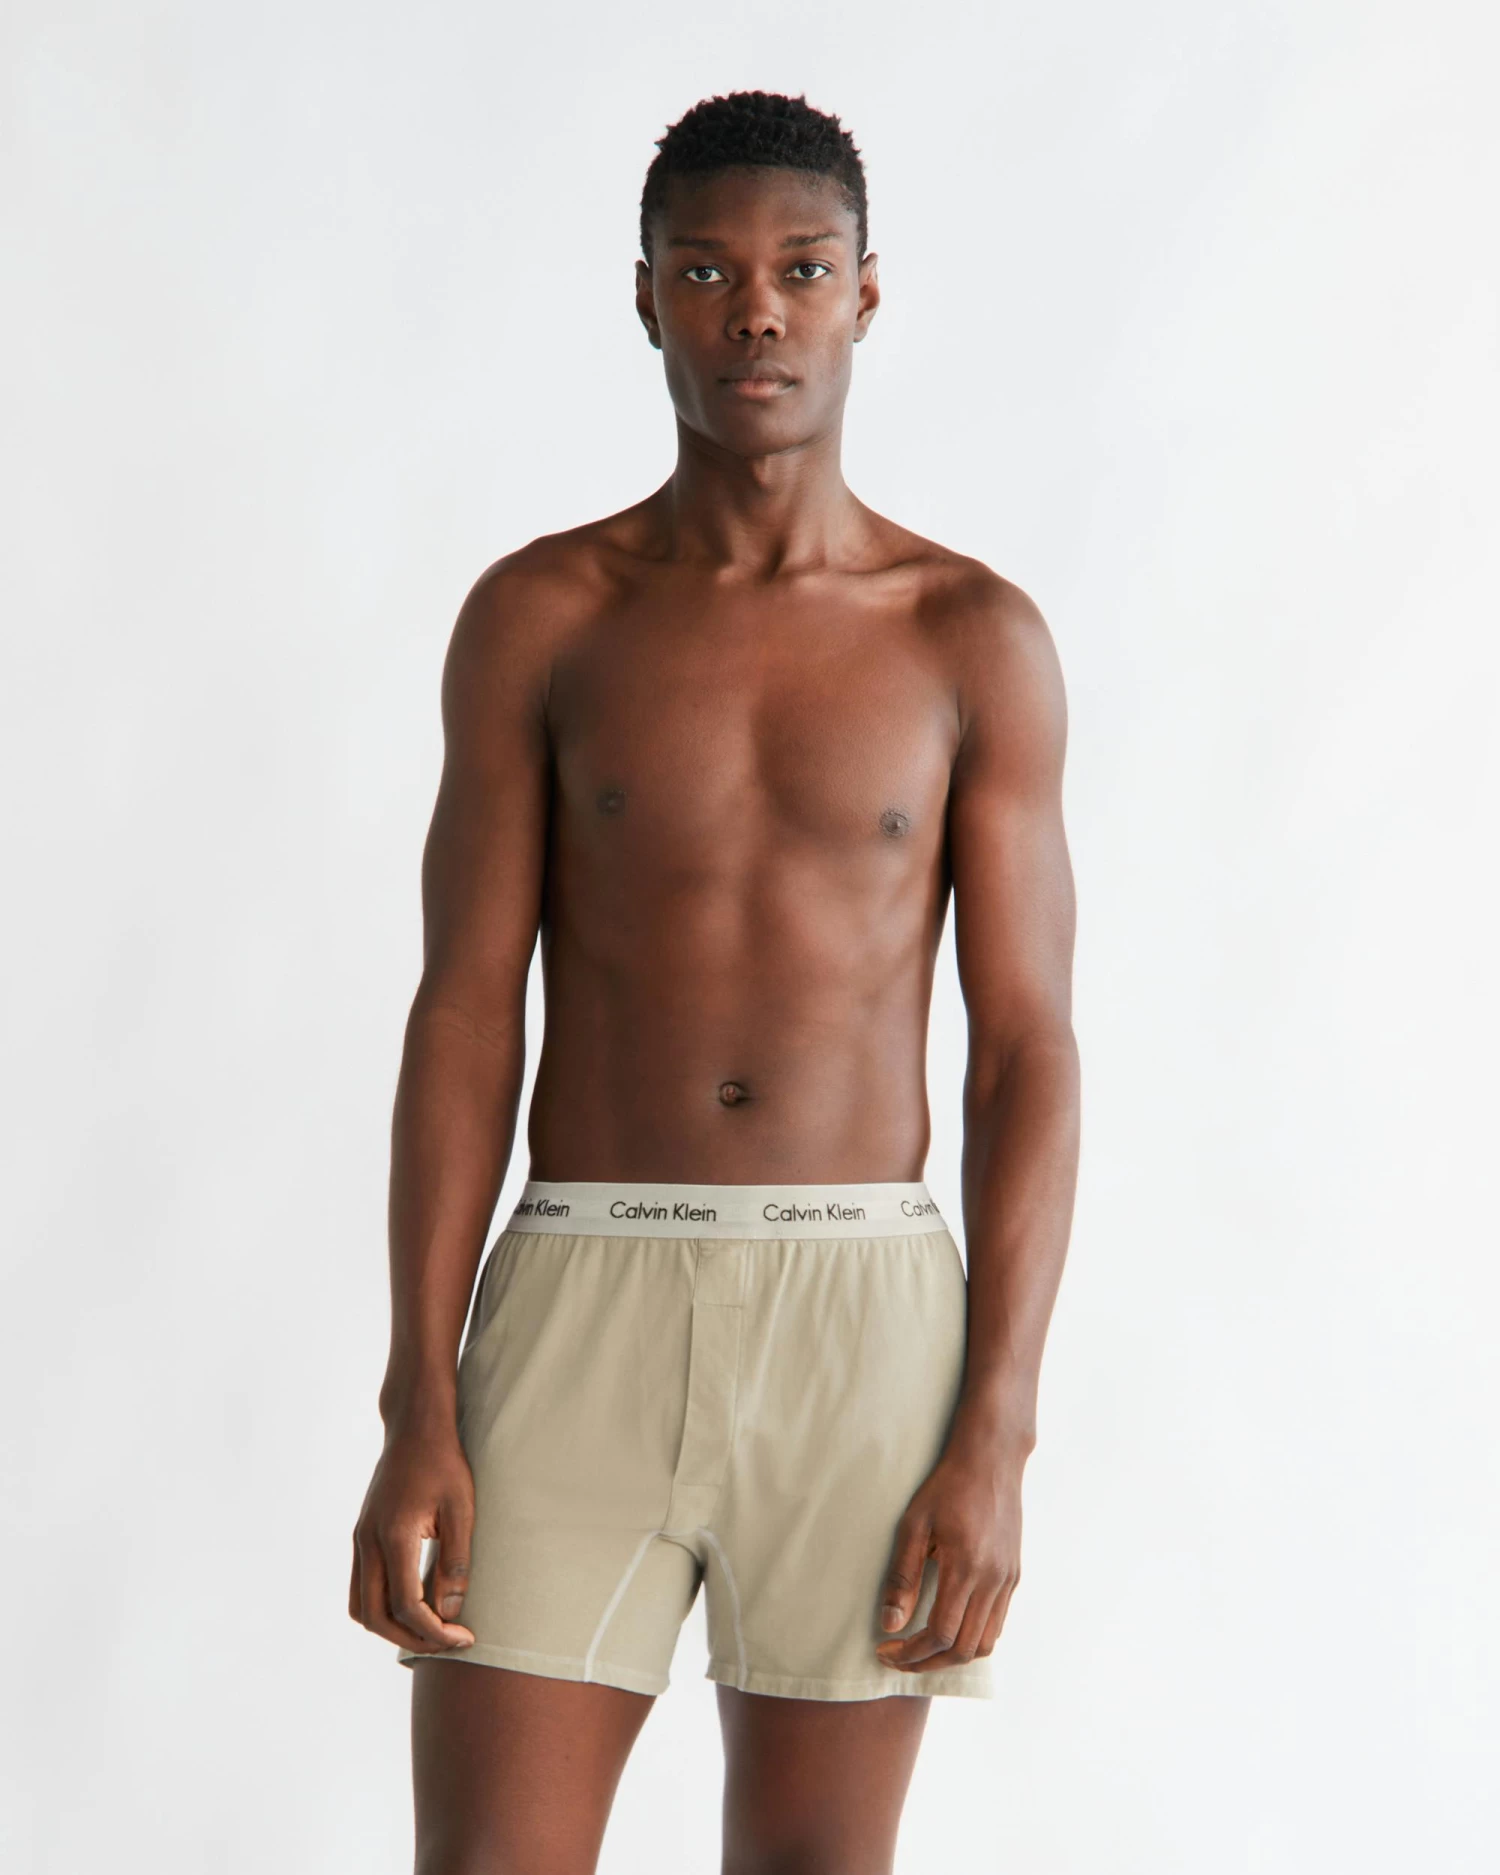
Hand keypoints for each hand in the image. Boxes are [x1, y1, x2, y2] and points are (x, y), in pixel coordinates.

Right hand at [349, 1420, 476, 1652]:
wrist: (415, 1428)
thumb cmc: (444, 1463)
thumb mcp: (461, 1509)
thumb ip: (454, 1563)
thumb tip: (449, 1612)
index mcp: (394, 1535)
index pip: (407, 1605)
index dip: (435, 1631)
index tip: (464, 1637)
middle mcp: (368, 1542)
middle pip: (376, 1616)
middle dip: (411, 1638)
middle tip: (448, 1643)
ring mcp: (360, 1540)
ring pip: (362, 1607)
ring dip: (392, 1627)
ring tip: (431, 1630)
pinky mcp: (361, 1537)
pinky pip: (361, 1588)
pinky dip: (382, 1608)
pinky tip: (414, 1606)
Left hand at [874, 1435, 1022, 1673]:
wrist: (991, 1460)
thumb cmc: (947, 1486)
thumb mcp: (914, 1524)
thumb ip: (903, 1576)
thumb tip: (890, 1624)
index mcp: (966, 1567)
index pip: (939, 1633)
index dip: (910, 1652)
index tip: (885, 1649)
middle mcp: (993, 1580)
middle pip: (963, 1649)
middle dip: (927, 1663)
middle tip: (898, 1657)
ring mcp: (1007, 1580)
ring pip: (984, 1644)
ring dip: (951, 1656)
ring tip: (921, 1650)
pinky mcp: (1014, 1576)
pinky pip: (996, 1624)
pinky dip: (971, 1638)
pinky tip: (948, 1627)